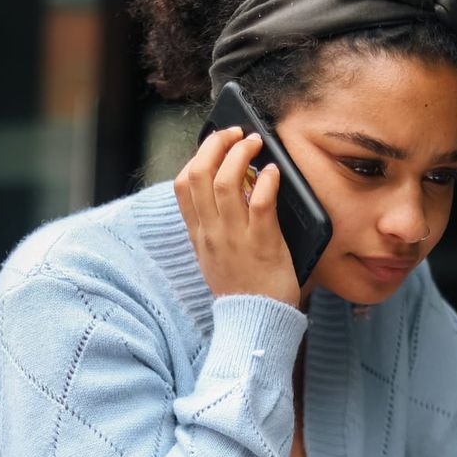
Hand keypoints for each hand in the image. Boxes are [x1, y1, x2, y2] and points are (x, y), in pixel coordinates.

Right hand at [174, 126, 298, 305]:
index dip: (198, 155)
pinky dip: (266, 182)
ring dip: (241, 154)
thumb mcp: (215, 256)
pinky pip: (260, 204)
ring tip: (256, 143)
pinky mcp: (262, 245)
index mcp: (199, 234)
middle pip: (199, 174)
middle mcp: (211, 233)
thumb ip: (215, 225)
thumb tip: (233, 188)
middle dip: (217, 144)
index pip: (183, 185)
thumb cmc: (243, 287)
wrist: (255, 323)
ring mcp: (234, 238)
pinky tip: (274, 172)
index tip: (217, 142)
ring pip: (225, 182)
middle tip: (237, 133)